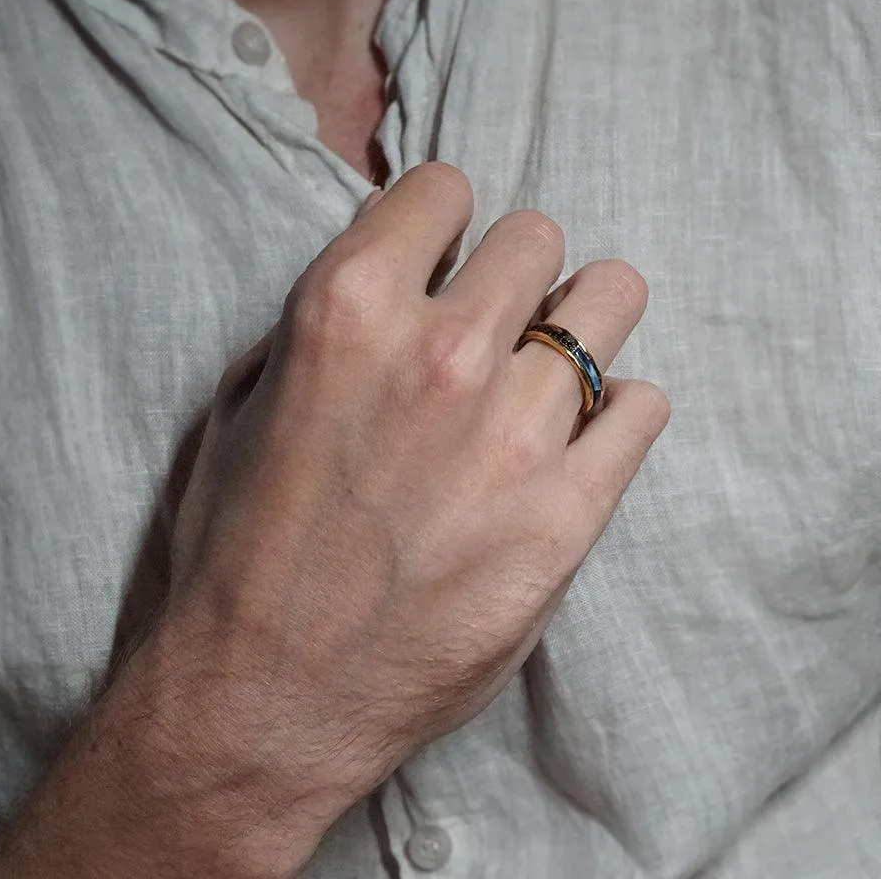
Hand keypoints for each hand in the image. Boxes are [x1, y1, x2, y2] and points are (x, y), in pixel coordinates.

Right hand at [0, 163, 667, 878]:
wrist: (263, 696)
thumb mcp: (245, 402)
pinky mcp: (565, 518)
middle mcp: (438, 355)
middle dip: (513, 272)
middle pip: (536, 237)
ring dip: (580, 324)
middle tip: (494, 322)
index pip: (444, 186)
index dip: (441, 221)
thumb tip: (394, 279)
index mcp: (346, 311)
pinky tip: (575, 440)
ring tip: (549, 369)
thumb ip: (324, 325)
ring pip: (610, 300)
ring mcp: (513, 436)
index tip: (441, 259)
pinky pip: (642, 406)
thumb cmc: (240, 547)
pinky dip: (617, 411)